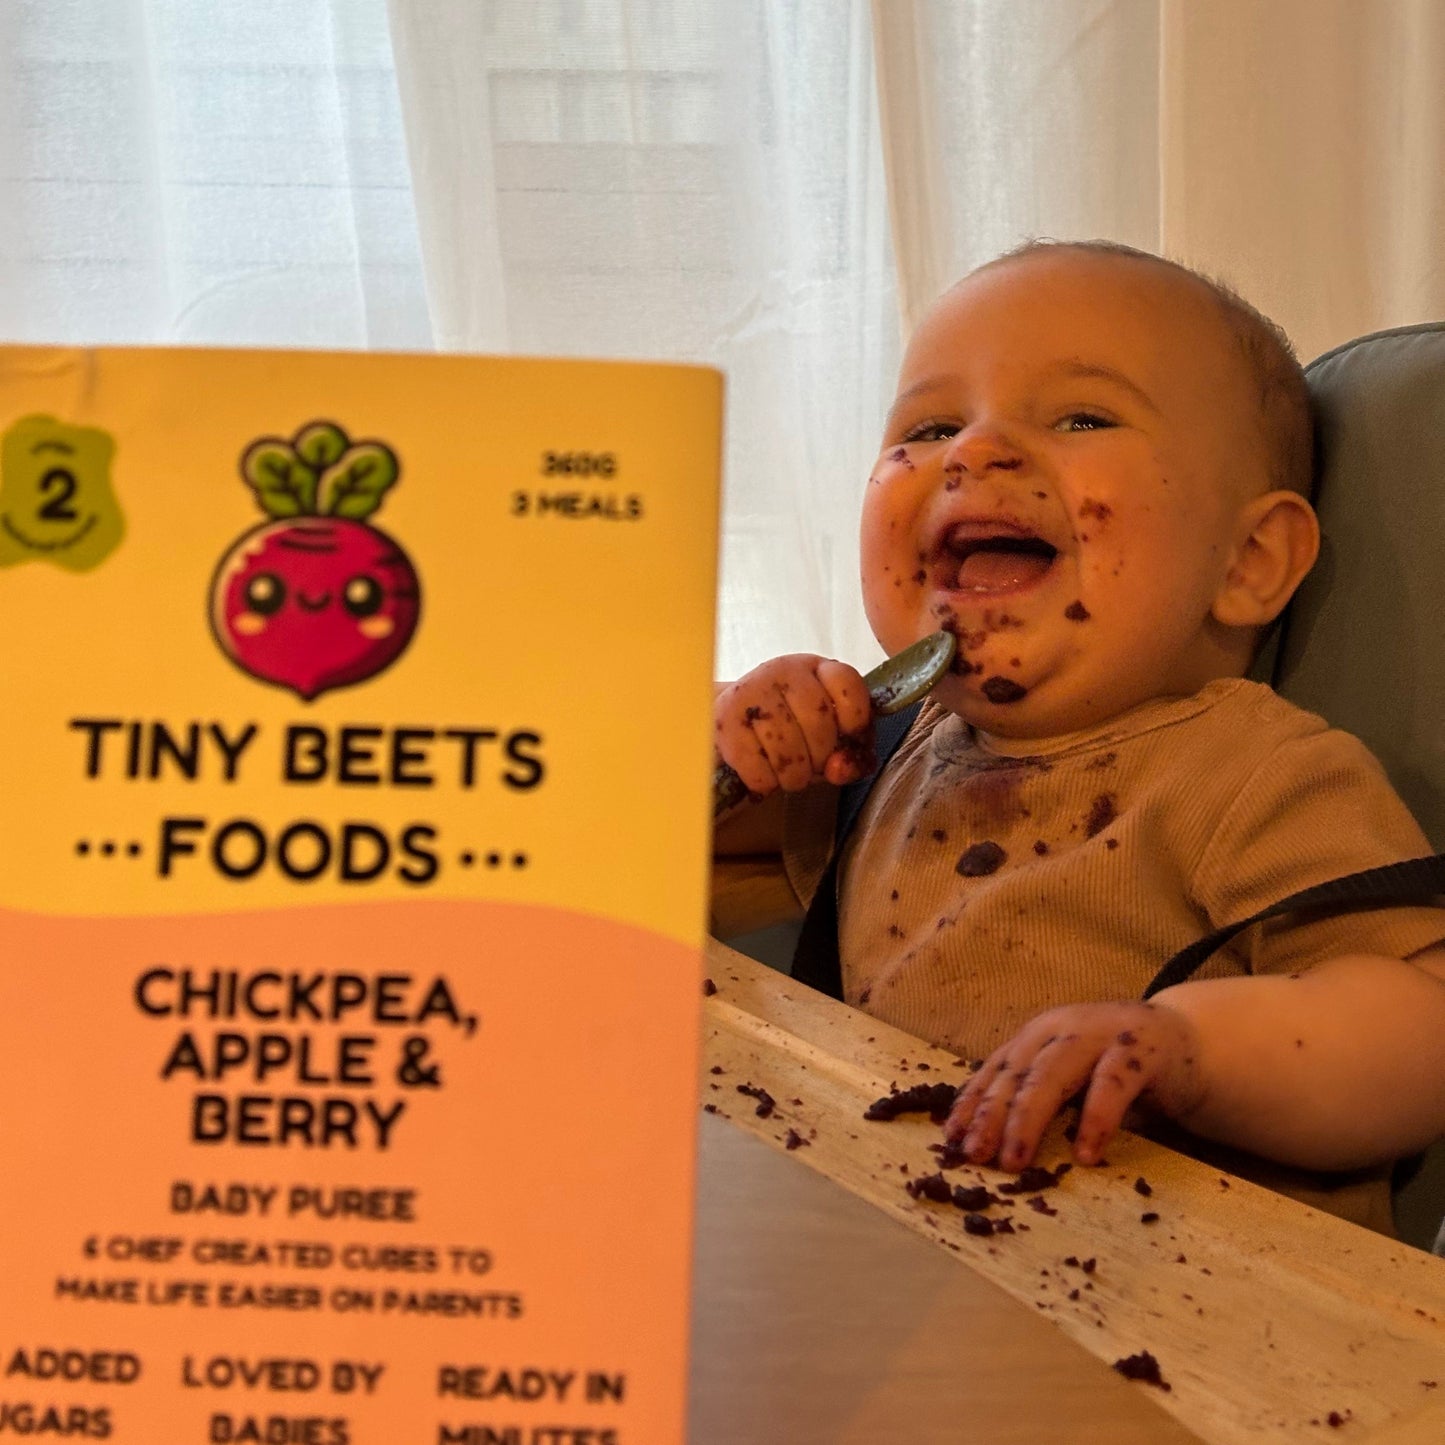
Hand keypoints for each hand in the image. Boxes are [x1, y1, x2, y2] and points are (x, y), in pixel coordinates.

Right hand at [714, 654, 873, 797]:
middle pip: (819, 724)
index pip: (848, 684)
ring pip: (788, 752)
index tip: (849, 737)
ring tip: (789, 773)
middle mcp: (783, 671)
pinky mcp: (725, 720)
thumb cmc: (791, 732)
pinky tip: (764, 772)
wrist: (733, 724)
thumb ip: (851, 756)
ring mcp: (751, 691)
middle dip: (821, 759)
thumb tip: (838, 769)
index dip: (856, 719)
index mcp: (817, 669)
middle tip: (811, 765)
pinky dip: (766, 782)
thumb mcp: (830, 738)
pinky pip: (759, 770)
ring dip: (794, 777)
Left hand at [943, 1002, 1205, 1169]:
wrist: (1186, 1042)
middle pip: (1017, 1072)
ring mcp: (1101, 1033)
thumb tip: (990, 1145)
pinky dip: (1096, 1118)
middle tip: (975, 1155)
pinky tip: (1085, 1153)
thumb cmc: (1117, 1069)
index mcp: (1039, 1034)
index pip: (997, 1069)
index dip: (972, 1103)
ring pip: (1053, 1074)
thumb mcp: (1071, 1081)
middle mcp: (1062, 1027)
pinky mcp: (1140, 1049)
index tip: (950, 1138)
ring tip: (1015, 1160)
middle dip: (991, 1115)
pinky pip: (1112, 1084)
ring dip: (1030, 1119)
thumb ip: (1041, 1101)